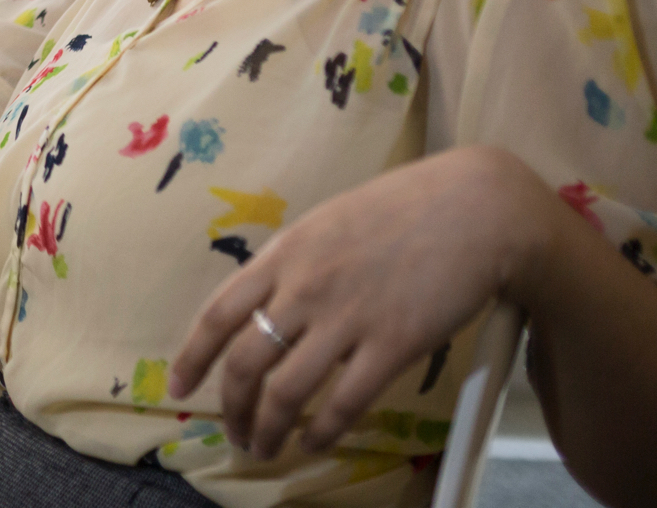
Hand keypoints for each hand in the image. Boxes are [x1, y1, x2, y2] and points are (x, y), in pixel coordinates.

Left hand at [169, 146, 561, 458]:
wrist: (477, 208)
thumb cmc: (405, 208)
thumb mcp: (329, 223)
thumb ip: (295, 264)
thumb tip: (270, 302)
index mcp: (284, 255)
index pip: (218, 314)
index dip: (192, 358)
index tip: (179, 388)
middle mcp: (305, 289)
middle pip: (245, 363)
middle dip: (232, 407)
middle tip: (233, 433)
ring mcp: (347, 318)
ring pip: (288, 391)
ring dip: (269, 429)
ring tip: (265, 448)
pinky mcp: (394, 345)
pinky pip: (346, 403)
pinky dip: (324, 432)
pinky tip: (315, 443)